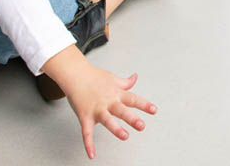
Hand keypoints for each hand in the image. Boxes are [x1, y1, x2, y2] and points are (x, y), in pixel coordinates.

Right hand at [42, 46, 156, 159]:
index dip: (144, 104)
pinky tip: (92, 155)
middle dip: (132, 118)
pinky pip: (86, 132)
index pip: (133, 99)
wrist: (75, 74)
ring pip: (107, 120)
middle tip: (141, 126)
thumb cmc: (93, 76)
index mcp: (116, 93)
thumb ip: (125, 82)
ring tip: (124, 136)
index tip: (154, 110)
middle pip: (122, 110)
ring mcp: (96, 110)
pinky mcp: (85, 116)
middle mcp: (108, 102)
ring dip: (116, 128)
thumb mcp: (113, 78)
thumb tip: (135, 77)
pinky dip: (88, 144)